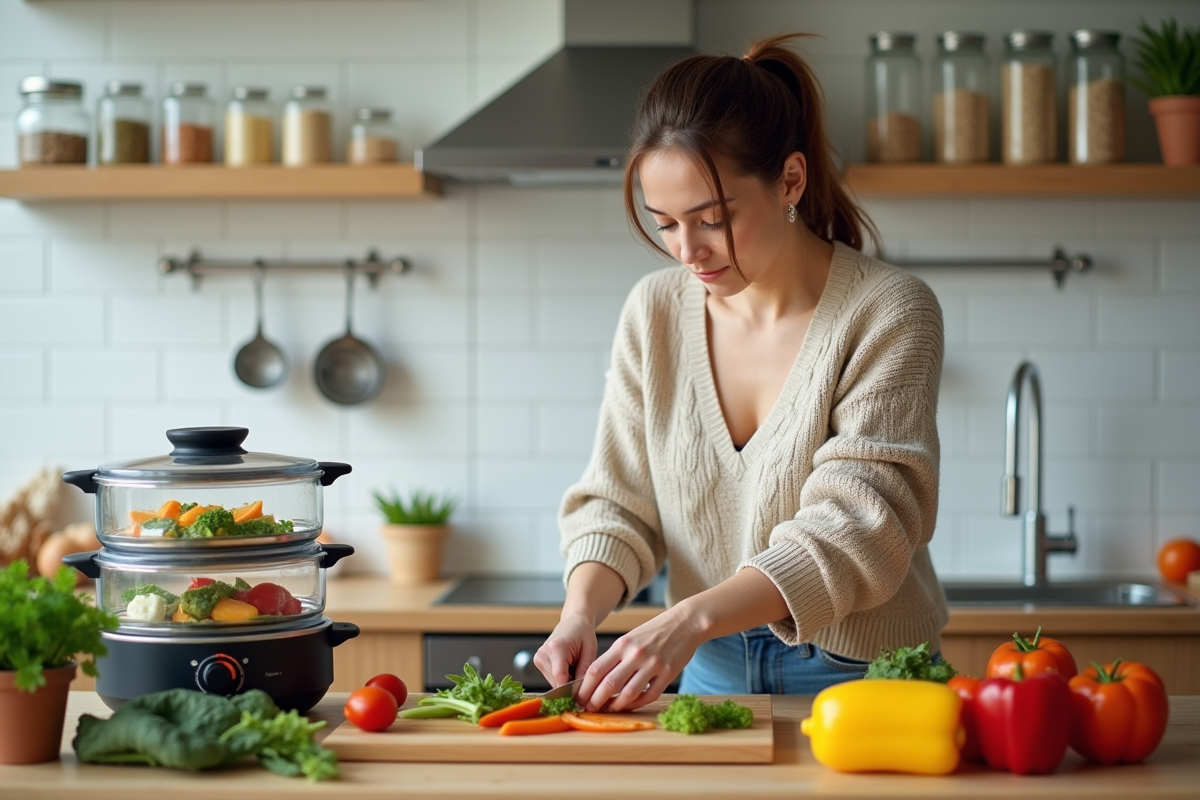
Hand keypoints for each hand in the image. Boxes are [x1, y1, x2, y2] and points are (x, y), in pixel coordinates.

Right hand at [534, 612, 596, 687]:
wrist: (574, 622)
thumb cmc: (584, 634)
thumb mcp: (590, 651)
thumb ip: (584, 672)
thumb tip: (580, 693)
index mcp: (556, 648)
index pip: (560, 677)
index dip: (572, 688)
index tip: (583, 692)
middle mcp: (543, 653)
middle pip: (556, 682)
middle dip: (571, 685)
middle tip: (583, 677)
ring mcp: (539, 658)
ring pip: (554, 682)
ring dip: (566, 681)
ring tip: (576, 669)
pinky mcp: (538, 661)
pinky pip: (552, 678)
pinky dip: (562, 677)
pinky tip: (569, 668)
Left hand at [576, 606, 703, 712]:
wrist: (685, 622)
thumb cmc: (654, 631)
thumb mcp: (630, 638)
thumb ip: (615, 657)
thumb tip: (596, 680)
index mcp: (622, 644)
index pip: (596, 669)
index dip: (584, 687)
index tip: (579, 697)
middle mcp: (635, 654)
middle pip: (609, 684)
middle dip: (595, 700)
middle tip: (589, 708)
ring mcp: (653, 664)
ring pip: (628, 693)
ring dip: (615, 706)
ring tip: (608, 710)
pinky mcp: (668, 673)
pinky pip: (649, 695)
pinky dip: (637, 703)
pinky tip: (631, 704)